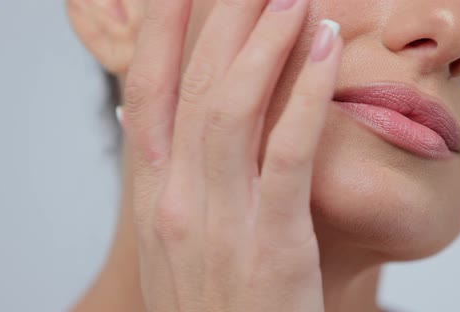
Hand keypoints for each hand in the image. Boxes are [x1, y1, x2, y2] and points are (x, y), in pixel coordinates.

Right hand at [120, 0, 341, 309]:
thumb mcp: (175, 239)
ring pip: (232, 110)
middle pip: (193, 88)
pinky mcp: (273, 242)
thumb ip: (161, 175)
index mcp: (153, 197)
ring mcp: (220, 222)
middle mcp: (175, 202)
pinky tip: (324, 48)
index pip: (147, 93)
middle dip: (222, 20)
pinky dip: (304, 94)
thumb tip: (134, 117)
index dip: (161, 31)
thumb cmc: (216, 300)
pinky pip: (285, 153)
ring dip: (264, 44)